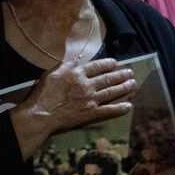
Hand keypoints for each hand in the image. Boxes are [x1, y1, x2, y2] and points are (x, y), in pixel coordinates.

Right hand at [11, 58, 136, 156]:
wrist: (41, 115)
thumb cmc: (43, 94)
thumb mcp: (52, 73)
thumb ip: (67, 65)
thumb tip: (78, 59)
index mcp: (77, 73)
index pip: (97, 66)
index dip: (108, 64)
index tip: (116, 63)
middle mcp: (87, 85)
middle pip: (108, 78)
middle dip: (121, 75)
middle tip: (130, 72)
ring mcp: (91, 100)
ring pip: (112, 92)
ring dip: (124, 88)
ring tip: (133, 84)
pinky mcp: (91, 114)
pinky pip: (110, 111)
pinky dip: (120, 109)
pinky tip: (129, 106)